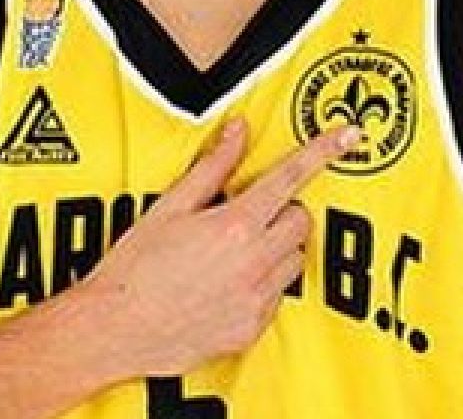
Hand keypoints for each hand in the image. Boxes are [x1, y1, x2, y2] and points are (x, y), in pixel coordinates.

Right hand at [76, 116, 358, 377]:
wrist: (114, 331)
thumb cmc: (133, 269)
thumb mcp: (168, 207)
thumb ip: (211, 167)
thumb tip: (238, 132)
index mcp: (234, 225)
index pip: (290, 177)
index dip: (323, 151)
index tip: (348, 136)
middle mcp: (253, 263)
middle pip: (301, 219)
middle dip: (282, 209)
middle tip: (245, 214)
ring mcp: (256, 299)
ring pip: (295, 258)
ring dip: (276, 247)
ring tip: (232, 251)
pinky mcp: (253, 329)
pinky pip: (278, 296)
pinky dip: (262, 283)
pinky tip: (226, 283)